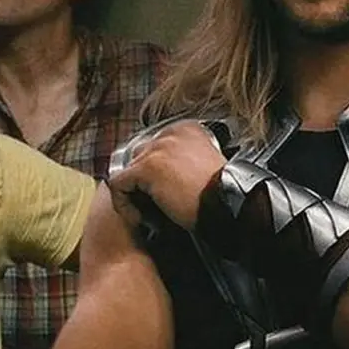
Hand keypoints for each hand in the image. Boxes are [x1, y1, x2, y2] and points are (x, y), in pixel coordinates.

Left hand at [106, 120, 226, 230]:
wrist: (229, 207)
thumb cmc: (223, 196)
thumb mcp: (204, 169)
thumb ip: (182, 164)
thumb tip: (160, 178)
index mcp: (187, 129)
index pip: (154, 150)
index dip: (152, 178)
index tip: (160, 197)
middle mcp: (171, 133)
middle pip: (139, 159)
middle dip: (141, 185)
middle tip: (152, 207)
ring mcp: (158, 148)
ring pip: (127, 173)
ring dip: (133, 196)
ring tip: (147, 215)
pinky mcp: (147, 166)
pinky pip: (119, 184)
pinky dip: (124, 204)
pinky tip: (141, 218)